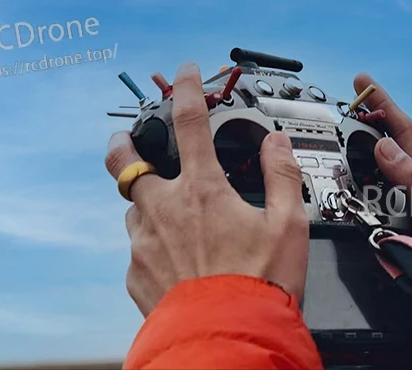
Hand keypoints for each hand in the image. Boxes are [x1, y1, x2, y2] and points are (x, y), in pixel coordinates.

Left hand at [105, 62, 309, 316]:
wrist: (228, 340)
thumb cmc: (260, 287)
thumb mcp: (289, 226)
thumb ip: (282, 176)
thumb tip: (278, 143)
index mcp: (202, 190)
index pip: (190, 121)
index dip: (185, 88)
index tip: (184, 71)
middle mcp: (163, 209)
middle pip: (125, 161)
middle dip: (123, 143)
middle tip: (127, 139)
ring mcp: (143, 242)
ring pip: (134, 208)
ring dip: (148, 204)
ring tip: (173, 218)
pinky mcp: (134, 273)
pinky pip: (138, 249)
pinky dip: (154, 246)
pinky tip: (177, 263)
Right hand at [355, 73, 411, 285]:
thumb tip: (385, 148)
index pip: (403, 133)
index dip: (384, 104)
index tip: (363, 82)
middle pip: (388, 146)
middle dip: (368, 121)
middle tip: (346, 105)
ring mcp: (407, 208)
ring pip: (377, 171)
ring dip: (357, 153)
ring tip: (338, 142)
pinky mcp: (396, 228)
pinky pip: (370, 198)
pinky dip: (355, 186)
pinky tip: (347, 187)